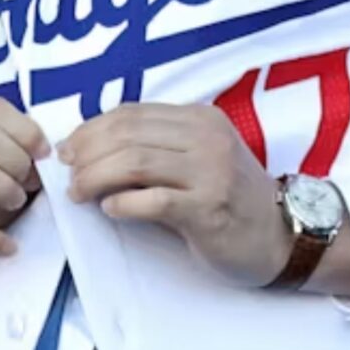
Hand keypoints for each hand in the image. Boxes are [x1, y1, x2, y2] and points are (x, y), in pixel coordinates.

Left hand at [58, 103, 295, 288]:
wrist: (281, 236)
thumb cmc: (231, 200)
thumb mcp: (200, 158)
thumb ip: (159, 147)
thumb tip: (94, 149)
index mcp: (201, 119)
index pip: (132, 113)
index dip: (91, 129)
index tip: (68, 150)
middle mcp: (207, 138)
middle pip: (128, 134)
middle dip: (87, 153)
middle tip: (68, 174)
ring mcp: (211, 171)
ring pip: (135, 162)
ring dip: (96, 177)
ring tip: (79, 193)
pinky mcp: (209, 207)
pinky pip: (153, 199)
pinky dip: (123, 204)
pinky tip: (110, 210)